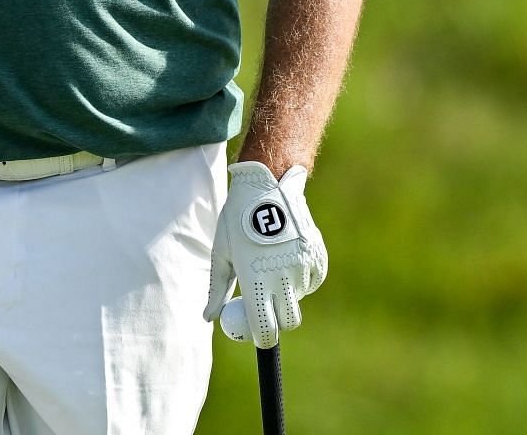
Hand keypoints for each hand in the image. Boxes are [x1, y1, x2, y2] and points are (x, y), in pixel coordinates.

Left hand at [203, 162, 326, 347]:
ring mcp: (302, 268)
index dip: (262, 338)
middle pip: (288, 322)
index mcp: (256, 280)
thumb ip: (217, 289)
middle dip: (278, 320)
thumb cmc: (236, 221)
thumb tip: (210, 318)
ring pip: (298, 299)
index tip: (258, 334)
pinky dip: (301, 278)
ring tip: (271, 263)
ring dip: (287, 293)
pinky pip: (311, 282)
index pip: (265, 329)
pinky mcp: (317, 257)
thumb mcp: (222, 253)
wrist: (266, 187)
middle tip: (267, 306)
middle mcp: (282, 278)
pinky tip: (287, 257)